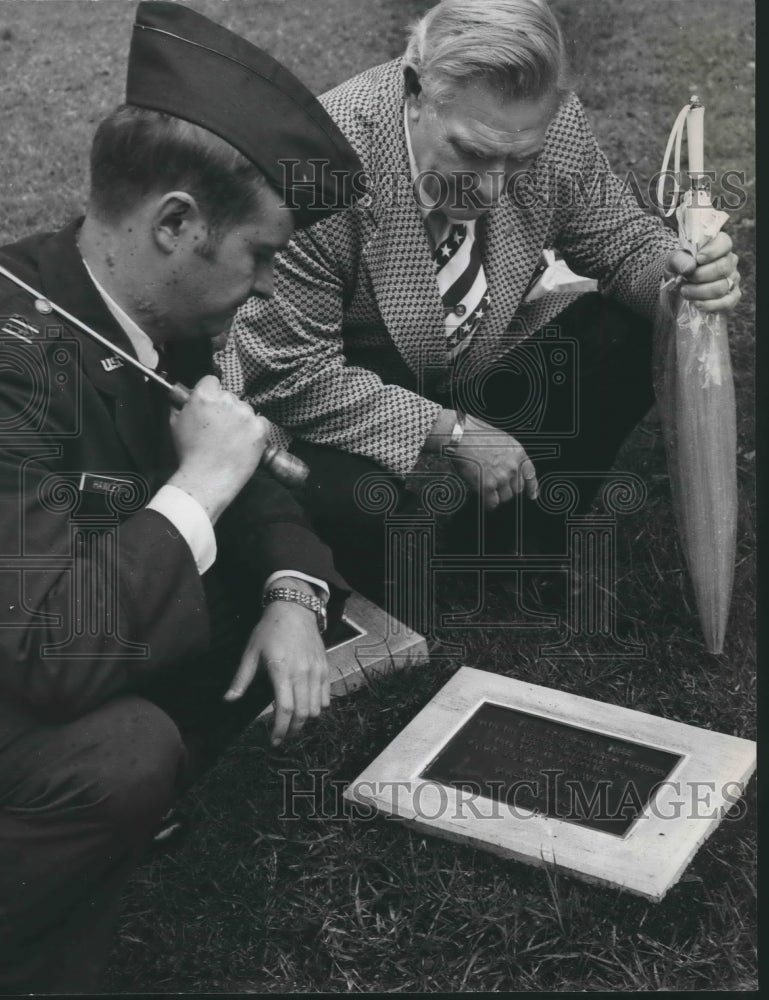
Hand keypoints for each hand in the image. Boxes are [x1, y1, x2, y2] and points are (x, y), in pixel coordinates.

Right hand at [168, 374, 269, 521]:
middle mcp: (227, 400)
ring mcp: (246, 414)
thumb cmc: (189, 455)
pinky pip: (261, 422)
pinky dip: (256, 430)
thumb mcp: (175, 424)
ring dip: (240, 420)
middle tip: (219, 429)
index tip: (210, 406)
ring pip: (246, 409)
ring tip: (230, 441)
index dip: (210, 392)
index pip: (212, 381)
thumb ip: (181, 406)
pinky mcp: (260, 428)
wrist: (206, 479)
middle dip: (226, 409)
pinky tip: (244, 443)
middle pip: (230, 396)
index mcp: (205, 396)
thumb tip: (183, 398)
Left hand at [223, 592, 328, 746]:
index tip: (274, 742)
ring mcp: (316, 670)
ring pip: (316, 707)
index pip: (284, 709)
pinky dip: (318, 706)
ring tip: (294, 722)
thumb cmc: (269, 629)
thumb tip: (228, 700)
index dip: (280, 730)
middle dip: (293, 730)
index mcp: (281, 671)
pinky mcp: (325, 667)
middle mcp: (302, 673)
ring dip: (305, 720)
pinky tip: (307, 706)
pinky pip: (326, 696)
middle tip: (283, 736)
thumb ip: (242, 679)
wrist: (294, 608)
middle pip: (302, 713)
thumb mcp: (251, 652)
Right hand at [450, 414, 537, 509]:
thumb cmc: (475, 434)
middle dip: (508, 489)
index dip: (532, 487)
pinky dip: (489, 503)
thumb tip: (507, 467)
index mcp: (518, 452)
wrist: (460, 436)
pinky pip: (493, 502)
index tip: (532, 495)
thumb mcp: (501, 440)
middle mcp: (513, 466)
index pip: (530, 474)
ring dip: (498, 496)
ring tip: (487, 489)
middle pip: (517, 488)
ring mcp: (502, 476)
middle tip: (497, 486)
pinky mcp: (488, 485)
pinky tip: (485, 499)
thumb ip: (509, 455)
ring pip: (506, 497)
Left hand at [666, 231, 740, 312]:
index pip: (725, 243)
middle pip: (723, 268)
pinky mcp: (732, 297)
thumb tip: (690, 267)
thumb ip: (680, 260)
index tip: (698, 259)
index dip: (712, 252)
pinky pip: (727, 303)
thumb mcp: (674, 261)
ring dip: (699, 292)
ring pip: (722, 287)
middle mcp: (730, 262)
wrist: (677, 287)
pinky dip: (709, 305)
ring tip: (685, 291)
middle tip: (685, 279)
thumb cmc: (680, 268)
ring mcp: (733, 280)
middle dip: (700, 276)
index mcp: (719, 246)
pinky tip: (697, 303)